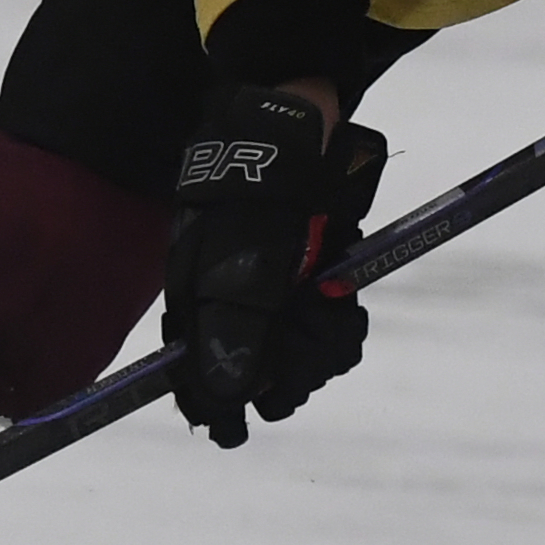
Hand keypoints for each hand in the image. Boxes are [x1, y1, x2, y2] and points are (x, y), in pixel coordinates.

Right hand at [162, 85, 386, 449]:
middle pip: (262, 369)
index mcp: (201, 296)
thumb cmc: (262, 186)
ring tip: (333, 306)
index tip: (233, 429)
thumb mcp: (245, 261)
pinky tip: (344, 291)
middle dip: (293, 362)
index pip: (202, 371)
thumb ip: (236, 331)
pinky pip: (330, 317)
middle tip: (310, 328)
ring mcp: (279, 285)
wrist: (301, 115)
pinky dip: (341, 315)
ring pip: (302, 348)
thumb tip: (228, 397)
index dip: (218, 402)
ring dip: (323, 339)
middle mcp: (237, 297)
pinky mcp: (315, 270)